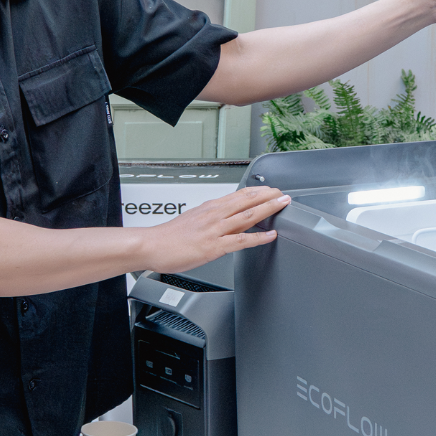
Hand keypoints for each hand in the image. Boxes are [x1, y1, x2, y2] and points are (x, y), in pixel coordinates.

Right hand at [143, 186, 289, 272]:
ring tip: (283, 205)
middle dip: (268, 196)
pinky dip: (259, 237)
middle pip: (247, 201)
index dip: (258, 191)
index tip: (271, 189)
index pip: (239, 195)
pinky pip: (241, 240)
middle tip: (284, 194)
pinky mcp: (214, 246)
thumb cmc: (169, 237)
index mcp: (210, 207)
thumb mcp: (193, 219)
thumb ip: (211, 218)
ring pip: (247, 215)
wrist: (151, 245)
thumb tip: (224, 219)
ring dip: (268, 209)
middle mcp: (215, 215)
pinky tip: (271, 234)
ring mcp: (215, 229)